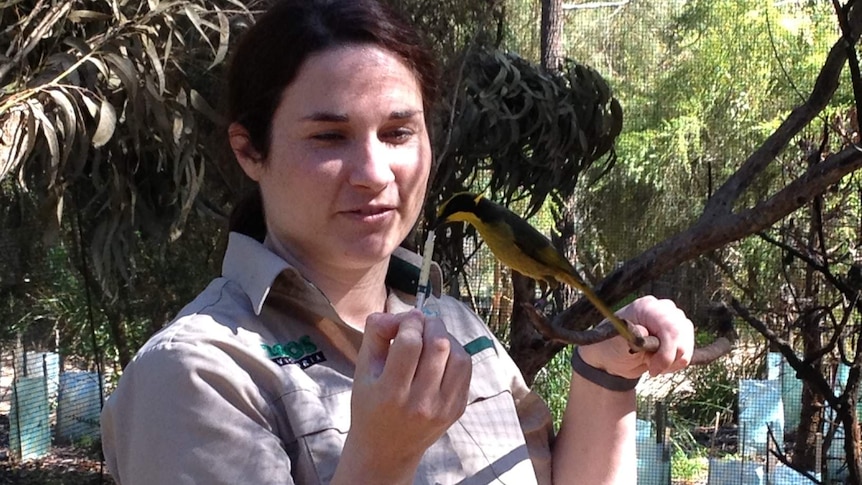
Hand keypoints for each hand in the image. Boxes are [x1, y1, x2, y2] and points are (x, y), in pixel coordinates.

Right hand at [337, 310, 471, 483]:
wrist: (386, 451)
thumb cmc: (370, 407)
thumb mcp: (362, 372)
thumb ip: (375, 336)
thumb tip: (395, 314)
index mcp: (391, 393)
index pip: (410, 343)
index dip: (409, 322)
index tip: (405, 321)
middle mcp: (420, 403)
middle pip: (439, 345)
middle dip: (430, 325)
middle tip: (420, 324)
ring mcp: (443, 408)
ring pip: (459, 356)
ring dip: (446, 339)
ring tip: (431, 339)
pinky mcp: (457, 409)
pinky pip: (466, 371)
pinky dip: (456, 354)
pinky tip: (441, 356)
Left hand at [579, 296, 694, 379]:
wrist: (614, 356)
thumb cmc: (612, 346)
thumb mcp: (616, 343)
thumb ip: (630, 337)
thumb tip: (643, 331)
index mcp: (647, 307)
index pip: (670, 327)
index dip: (667, 352)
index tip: (653, 368)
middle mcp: (664, 309)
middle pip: (682, 336)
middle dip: (669, 358)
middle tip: (650, 366)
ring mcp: (674, 320)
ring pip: (686, 346)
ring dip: (671, 362)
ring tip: (652, 362)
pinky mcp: (680, 333)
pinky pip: (687, 352)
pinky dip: (675, 363)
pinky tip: (660, 361)